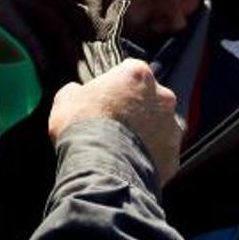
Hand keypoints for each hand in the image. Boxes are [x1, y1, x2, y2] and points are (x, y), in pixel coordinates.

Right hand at [49, 59, 182, 184]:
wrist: (99, 167)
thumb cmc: (82, 126)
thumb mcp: (66, 99)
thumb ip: (77, 90)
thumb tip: (77, 92)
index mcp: (138, 74)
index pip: (130, 72)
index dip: (116, 86)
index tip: (105, 99)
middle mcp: (162, 97)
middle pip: (150, 99)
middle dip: (135, 110)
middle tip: (113, 125)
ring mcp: (171, 128)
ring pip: (159, 128)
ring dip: (145, 135)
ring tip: (121, 150)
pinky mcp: (173, 156)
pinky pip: (161, 156)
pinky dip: (148, 160)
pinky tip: (129, 166)